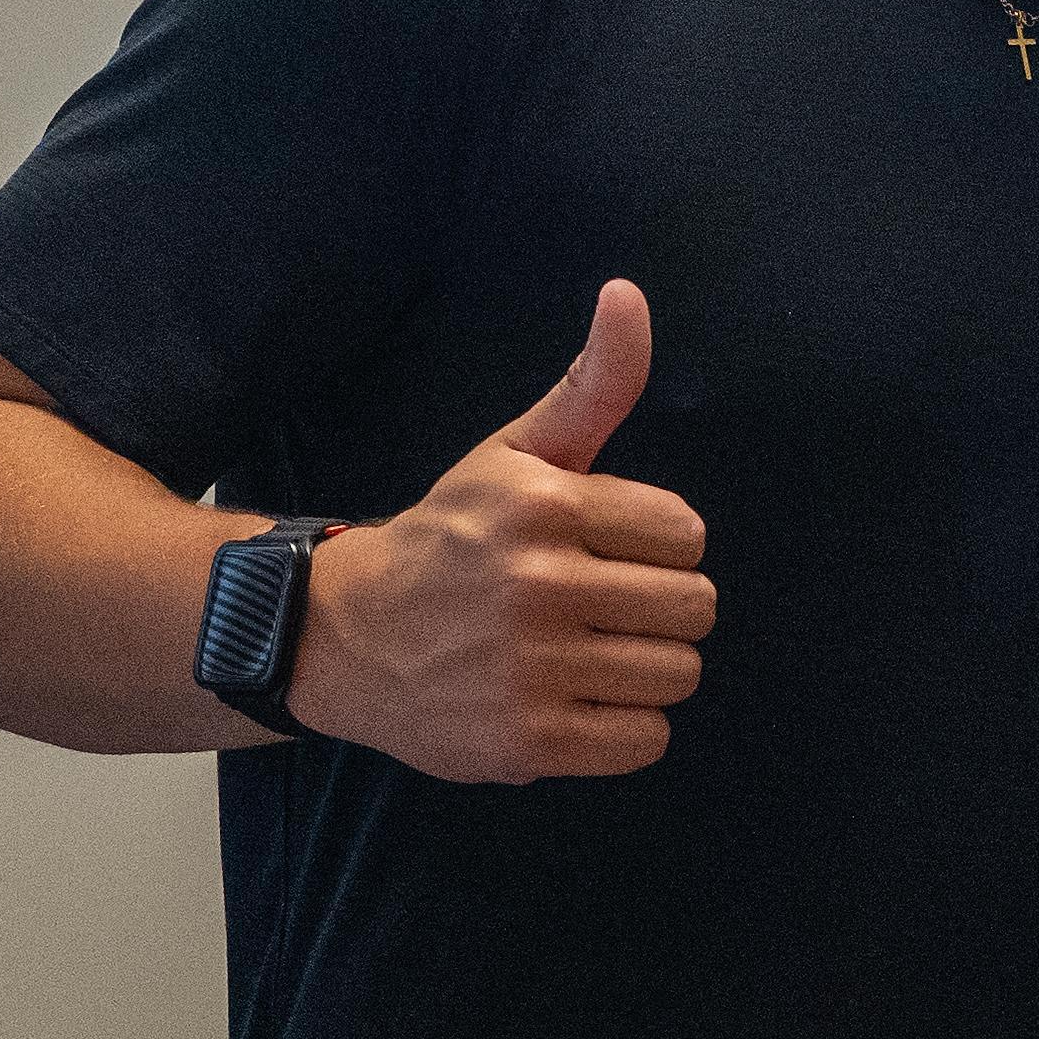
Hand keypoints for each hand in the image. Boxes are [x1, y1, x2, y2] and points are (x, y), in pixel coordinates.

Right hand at [287, 280, 712, 778]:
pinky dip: (625, 728)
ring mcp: (531, 670)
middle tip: (600, 609)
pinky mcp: (528, 743)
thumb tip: (629, 294)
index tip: (604, 552)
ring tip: (587, 655)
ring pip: (678, 675)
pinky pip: (646, 742)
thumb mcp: (515, 452)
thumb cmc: (452, 540)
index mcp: (542, 506)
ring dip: (643, 670)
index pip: (687, 535)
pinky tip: (575, 701)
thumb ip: (590, 384)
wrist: (344, 637)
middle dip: (658, 609)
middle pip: (694, 608)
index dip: (655, 547)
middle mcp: (536, 585)